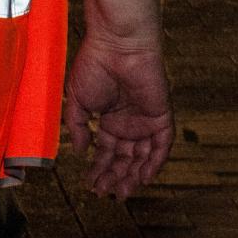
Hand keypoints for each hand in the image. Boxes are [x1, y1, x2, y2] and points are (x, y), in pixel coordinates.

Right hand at [65, 31, 172, 198]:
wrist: (116, 45)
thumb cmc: (94, 64)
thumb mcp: (76, 99)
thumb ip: (78, 126)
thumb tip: (80, 151)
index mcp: (110, 118)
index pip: (107, 151)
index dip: (99, 168)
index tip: (90, 184)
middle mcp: (129, 122)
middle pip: (125, 158)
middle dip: (115, 176)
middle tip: (105, 193)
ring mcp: (145, 120)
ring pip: (142, 156)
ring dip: (133, 175)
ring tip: (121, 191)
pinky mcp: (161, 116)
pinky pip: (161, 146)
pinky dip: (154, 163)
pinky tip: (142, 177)